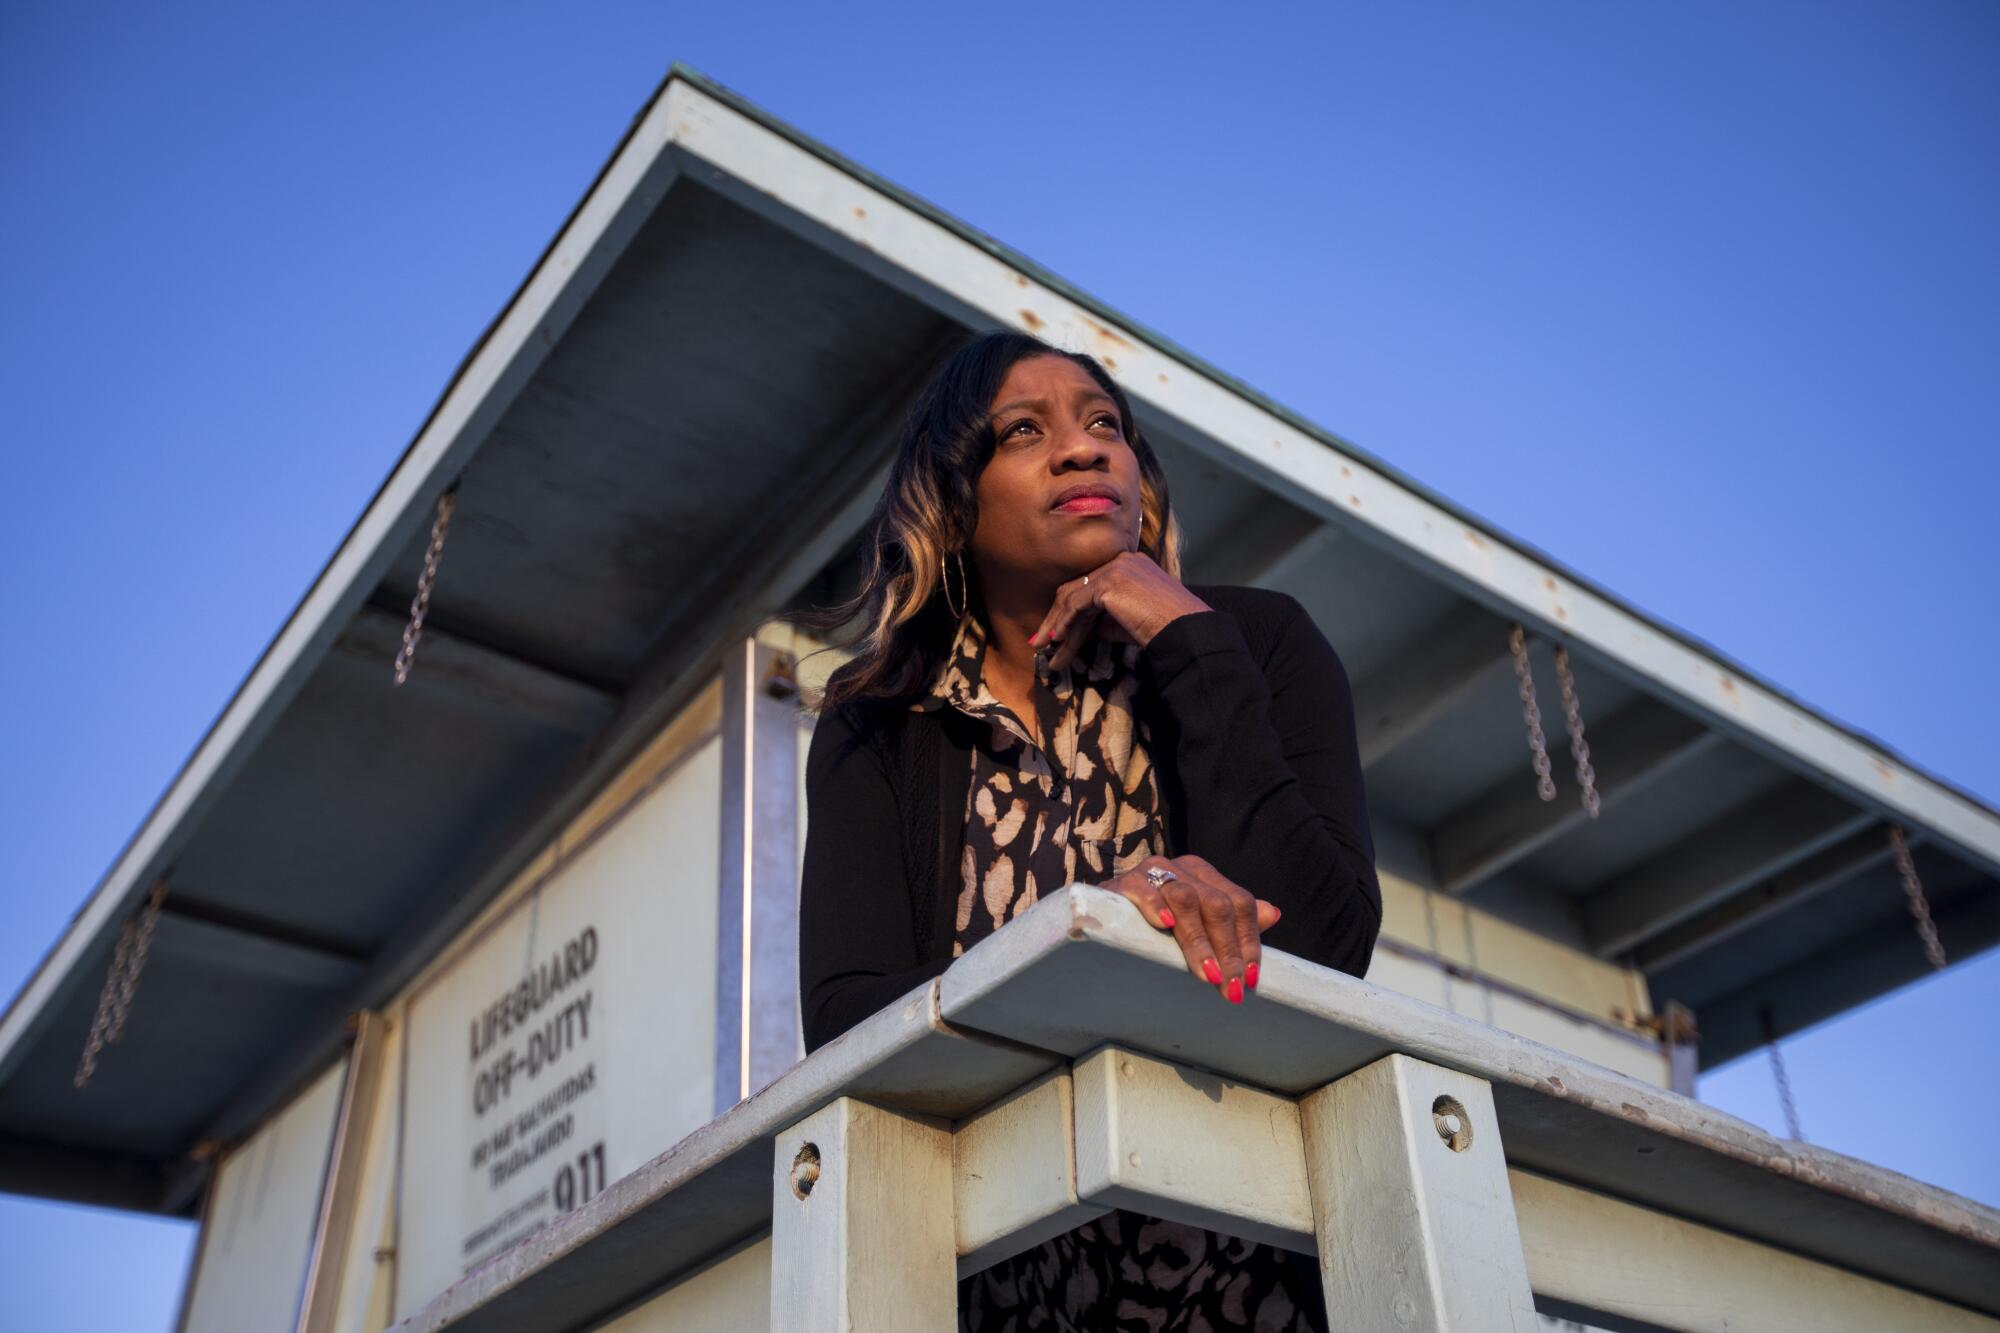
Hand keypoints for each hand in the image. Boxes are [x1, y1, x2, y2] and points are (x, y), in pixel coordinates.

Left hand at [1027, 551, 1210, 672]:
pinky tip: (1057, 640)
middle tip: (1040, 642)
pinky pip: (1077, 604)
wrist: (1184, 630)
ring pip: (1073, 598)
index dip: (1069, 611)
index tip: (1056, 635)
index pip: (1089, 586)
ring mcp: (1114, 568)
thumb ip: (1104, 620)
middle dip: (1056, 618)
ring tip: (1043, 649)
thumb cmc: (1163, 629)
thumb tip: (1079, 631)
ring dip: (1056, 626)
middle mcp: (1120, 560)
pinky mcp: (1110, 582)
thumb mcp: (1128, 622)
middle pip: (1076, 588)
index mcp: (1128, 564)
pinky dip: (1064, 623)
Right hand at [1105, 854, 1276, 1002]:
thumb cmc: (1156, 920)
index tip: (1251, 979)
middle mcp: (1184, 867)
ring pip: (1186, 900)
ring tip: (1207, 974)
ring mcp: (1154, 871)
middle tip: (1230, 988)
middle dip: (1227, 950)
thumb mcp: (1198, 919)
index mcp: (1206, 875)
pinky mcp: (1125, 881)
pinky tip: (1165, 926)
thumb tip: (1274, 914)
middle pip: (1217, 905)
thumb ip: (1233, 918)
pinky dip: (1156, 906)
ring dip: (1198, 941)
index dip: (1248, 941)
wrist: (1103, 910)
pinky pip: (1144, 889)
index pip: (1240, 903)